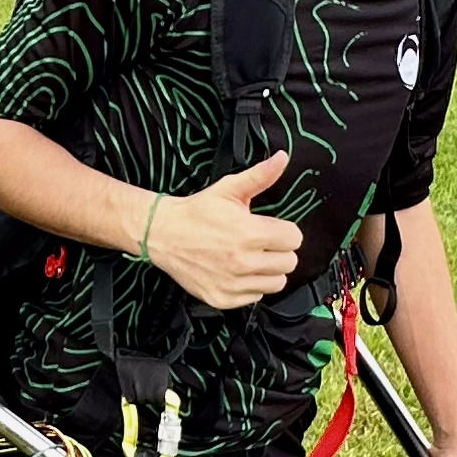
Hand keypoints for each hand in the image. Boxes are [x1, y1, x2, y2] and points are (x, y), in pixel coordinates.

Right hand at [138, 151, 299, 311]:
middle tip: (261, 243)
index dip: (285, 231)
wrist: (162, 233)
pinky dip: (250, 286)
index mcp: (249, 233)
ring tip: (251, 258)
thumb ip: (260, 176)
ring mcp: (232, 283)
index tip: (272, 229)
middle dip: (279, 251)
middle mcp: (242, 261)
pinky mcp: (222, 298)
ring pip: (277, 283)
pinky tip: (237, 272)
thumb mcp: (229, 189)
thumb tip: (282, 158)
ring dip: (268, 271)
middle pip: (289, 262)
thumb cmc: (196, 212)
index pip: (294, 239)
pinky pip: (255, 297)